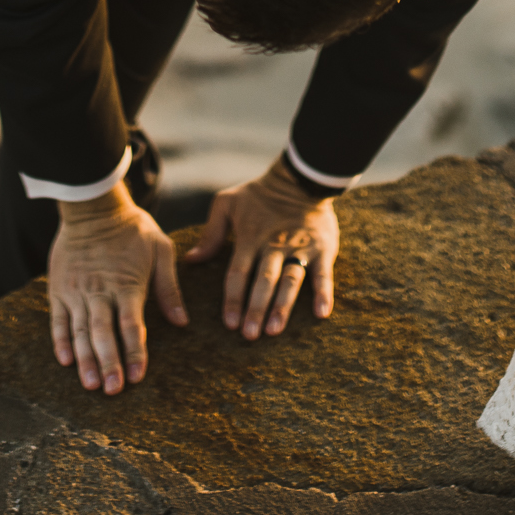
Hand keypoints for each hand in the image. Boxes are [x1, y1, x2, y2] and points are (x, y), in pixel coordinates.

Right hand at [47, 186, 185, 394]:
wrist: (93, 207)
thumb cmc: (132, 229)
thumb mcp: (160, 250)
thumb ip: (169, 287)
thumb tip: (182, 321)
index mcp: (127, 285)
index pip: (132, 326)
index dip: (135, 352)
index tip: (137, 376)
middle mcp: (100, 291)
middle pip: (103, 334)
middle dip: (109, 364)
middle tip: (112, 391)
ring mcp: (77, 291)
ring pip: (80, 331)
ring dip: (85, 359)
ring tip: (90, 385)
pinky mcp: (59, 289)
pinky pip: (58, 319)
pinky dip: (60, 341)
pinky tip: (65, 361)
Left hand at [186, 157, 339, 339]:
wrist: (299, 179)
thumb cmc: (258, 194)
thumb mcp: (227, 204)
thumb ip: (210, 233)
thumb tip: (191, 260)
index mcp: (250, 238)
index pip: (238, 272)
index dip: (233, 298)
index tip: (229, 323)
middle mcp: (274, 246)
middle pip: (264, 281)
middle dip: (256, 309)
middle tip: (249, 335)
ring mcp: (299, 248)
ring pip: (290, 281)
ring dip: (283, 306)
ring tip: (275, 330)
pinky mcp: (322, 249)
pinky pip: (323, 273)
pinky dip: (323, 293)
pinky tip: (321, 314)